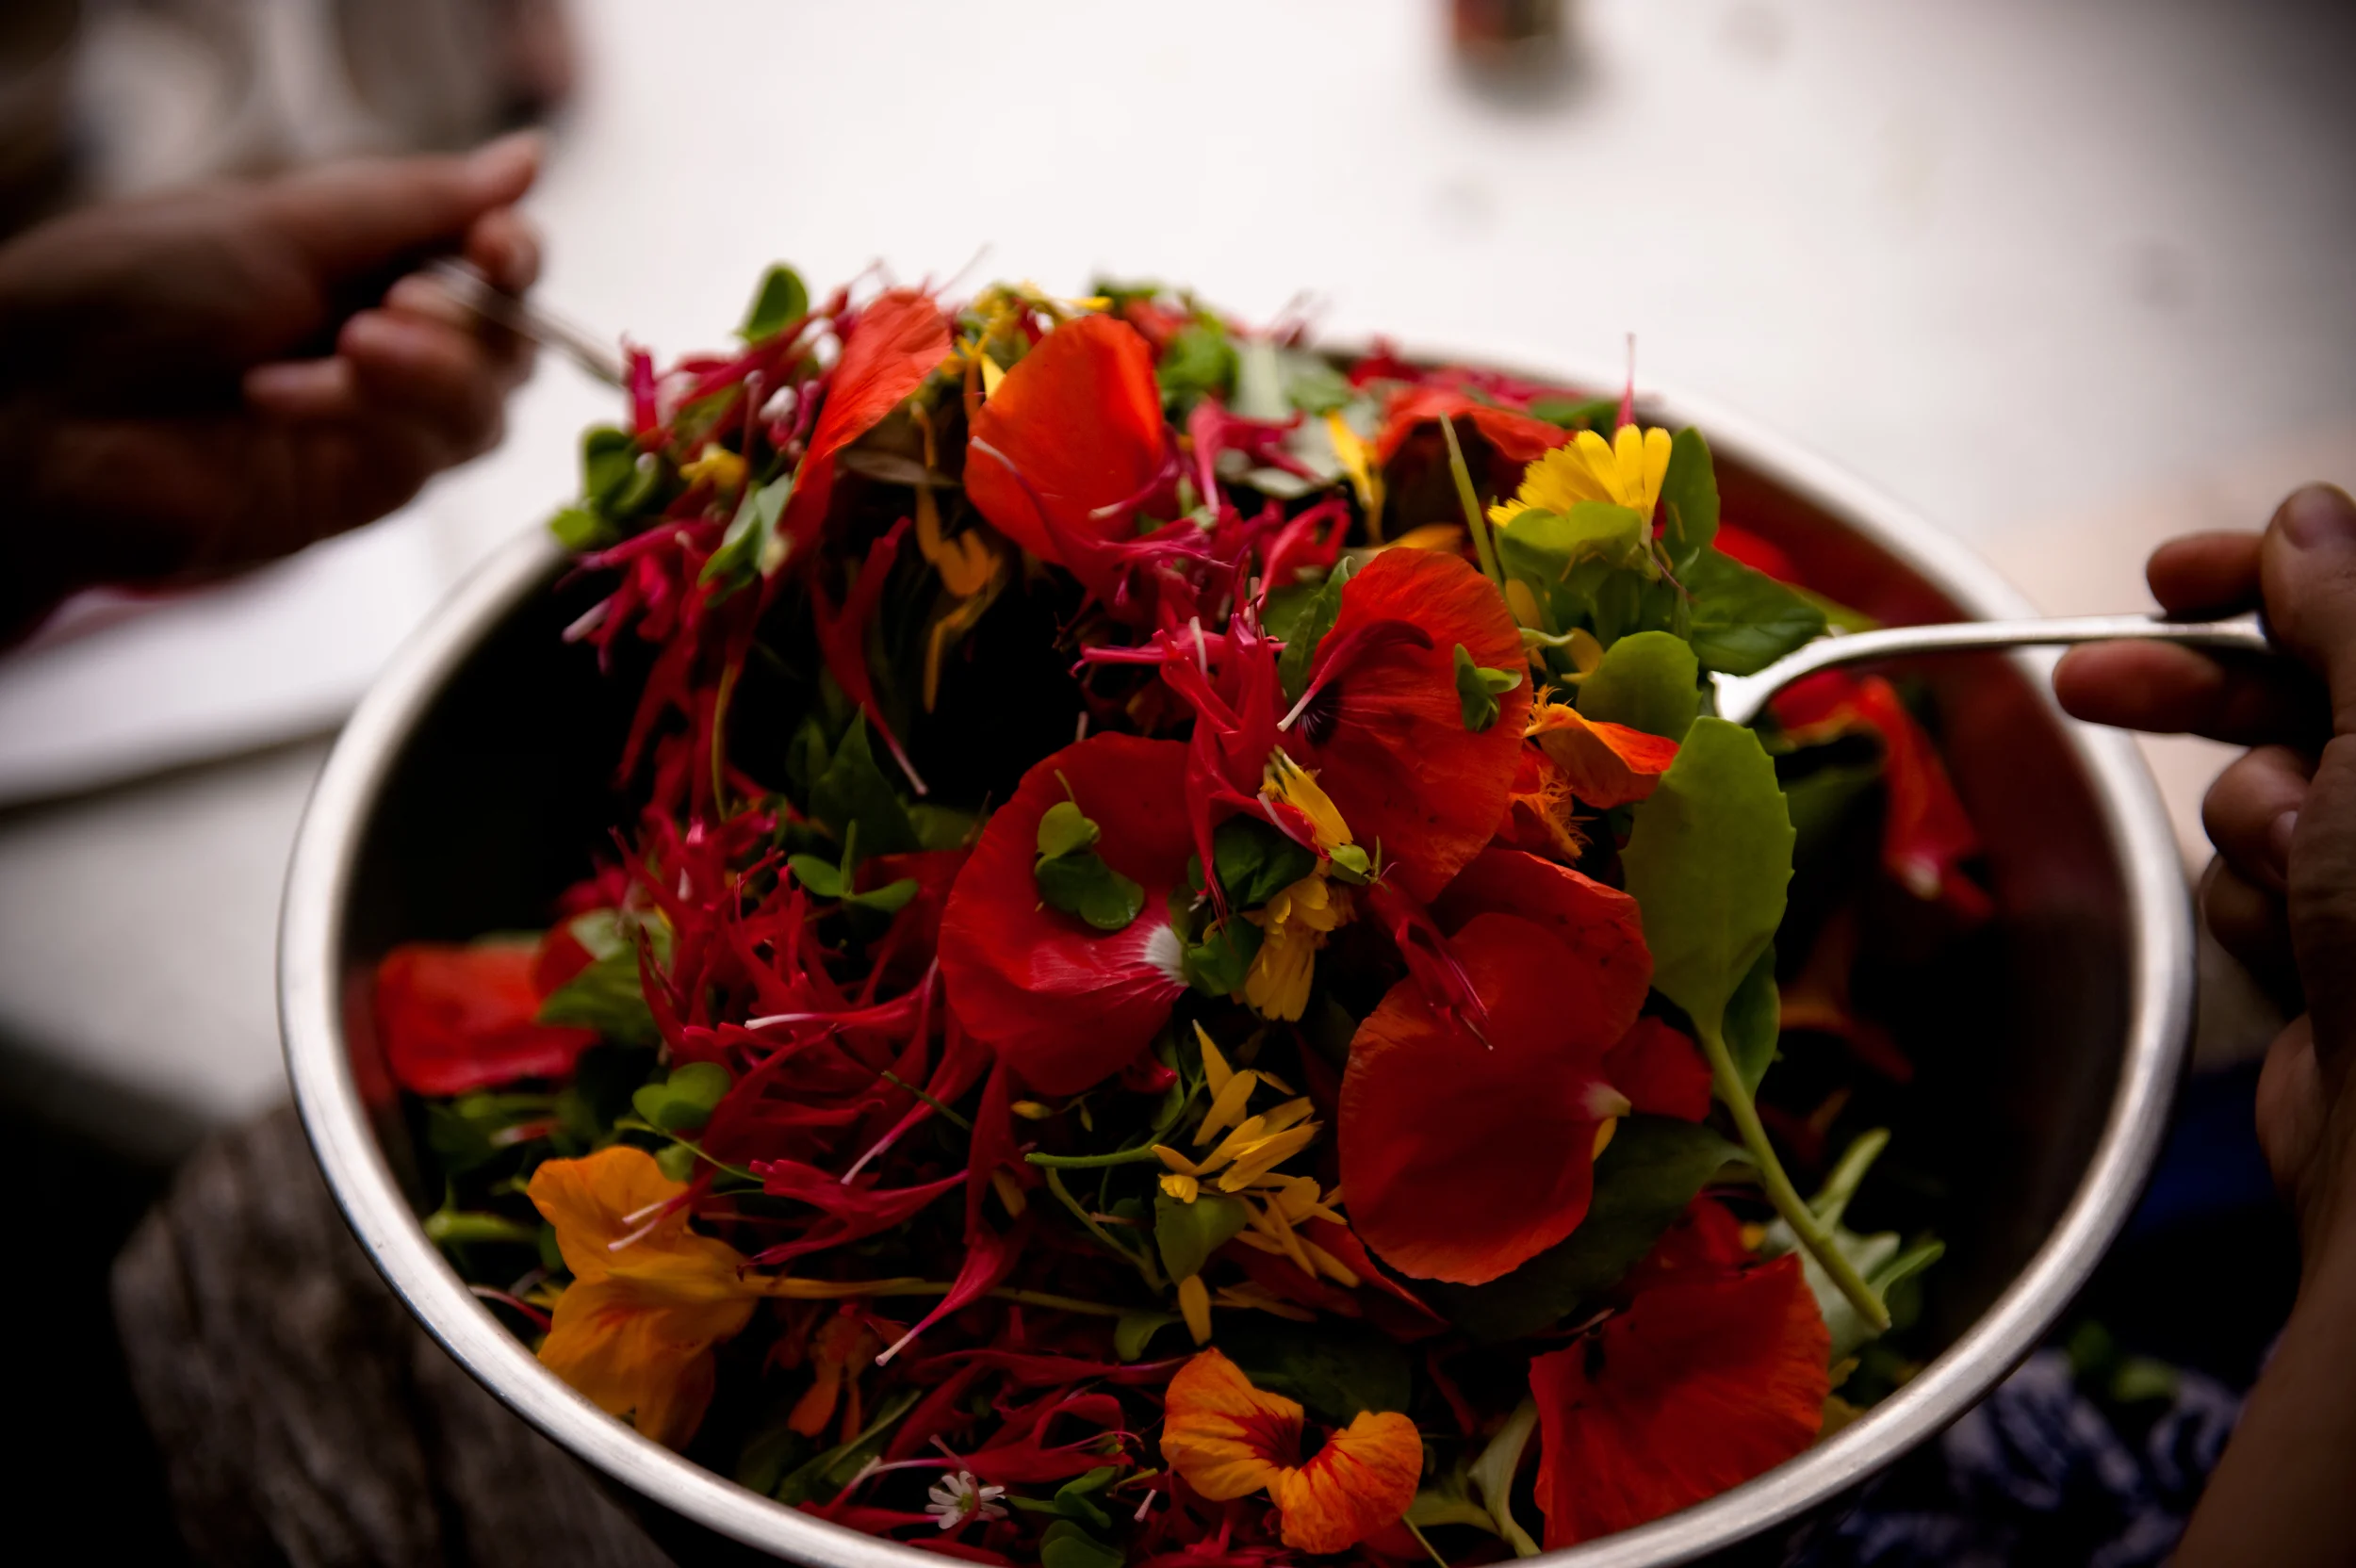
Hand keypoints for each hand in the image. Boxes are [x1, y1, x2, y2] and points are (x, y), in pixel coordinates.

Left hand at [0, 133, 545, 640]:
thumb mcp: (281, 221)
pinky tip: (279, 397)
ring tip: (351, 346)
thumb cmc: (128, 298)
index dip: (512, 254)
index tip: (495, 247)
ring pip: (485, 410)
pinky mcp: (358, 490)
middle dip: (475, 319)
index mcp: (365, 259)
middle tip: (402, 303)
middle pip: (511, 343)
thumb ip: (415, 200)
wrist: (39, 413)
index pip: (492, 260)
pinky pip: (423, 458)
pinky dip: (364, 417)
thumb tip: (528, 158)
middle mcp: (384, 341)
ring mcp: (377, 423)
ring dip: (433, 372)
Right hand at [2056, 485, 2355, 1251]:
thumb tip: (2307, 518)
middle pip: (2312, 688)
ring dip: (2249, 826)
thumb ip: (2348, 610)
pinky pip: (2252, 881)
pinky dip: (2250, 906)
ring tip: (2292, 879)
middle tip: (2094, 679)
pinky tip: (2292, 952)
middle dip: (2204, 692)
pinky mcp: (2345, 949)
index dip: (2277, 574)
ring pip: (2266, 790)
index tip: (2174, 574)